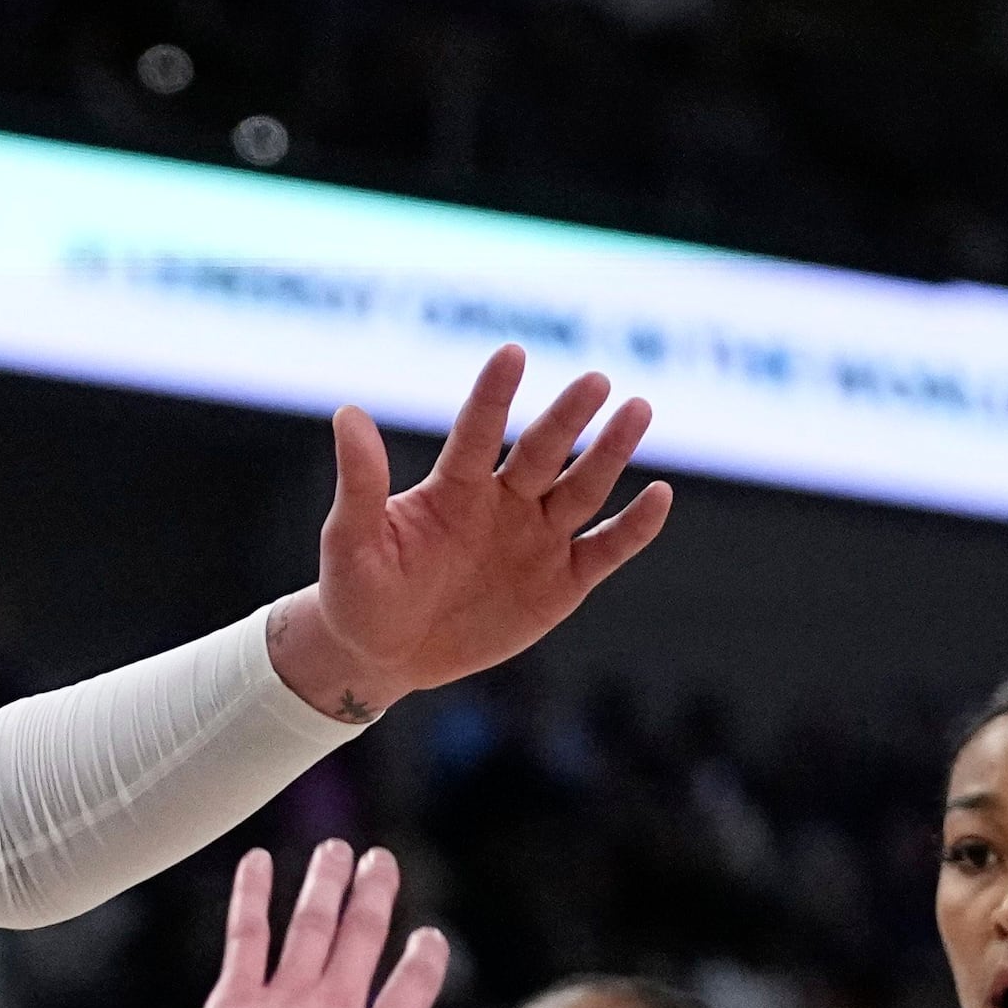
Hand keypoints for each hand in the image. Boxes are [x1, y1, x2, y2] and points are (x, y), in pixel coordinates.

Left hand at [267, 346, 671, 720]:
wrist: (382, 654)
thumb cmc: (358, 591)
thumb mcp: (352, 540)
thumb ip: (362, 481)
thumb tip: (348, 413)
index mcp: (454, 488)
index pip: (478, 432)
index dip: (494, 396)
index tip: (513, 354)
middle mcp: (503, 502)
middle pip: (543, 452)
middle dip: (570, 418)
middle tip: (597, 381)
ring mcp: (536, 540)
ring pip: (581, 489)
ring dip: (610, 453)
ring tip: (638, 410)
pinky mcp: (562, 583)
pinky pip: (604, 549)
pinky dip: (633, 527)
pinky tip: (659, 495)